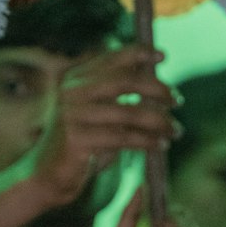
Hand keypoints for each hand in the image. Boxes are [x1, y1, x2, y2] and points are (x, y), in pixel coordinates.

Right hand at [28, 46, 175, 206]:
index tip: (162, 56)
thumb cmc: (83, 142)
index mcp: (77, 78)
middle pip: (125, 81)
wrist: (48, 174)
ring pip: (129, 113)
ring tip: (176, 130)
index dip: (139, 52)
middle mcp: (73, 91)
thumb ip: (120, 95)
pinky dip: (148, 141)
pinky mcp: (77, 139)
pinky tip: (161, 145)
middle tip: (178, 101)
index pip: (111, 57)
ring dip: (160, 122)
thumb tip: (158, 81)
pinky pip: (123, 137)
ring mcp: (73, 114)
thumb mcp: (100, 112)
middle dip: (157, 89)